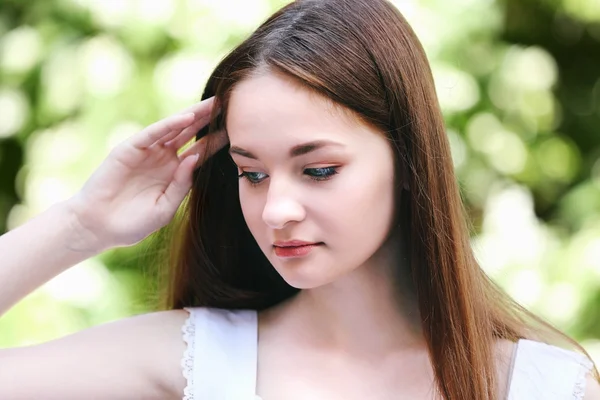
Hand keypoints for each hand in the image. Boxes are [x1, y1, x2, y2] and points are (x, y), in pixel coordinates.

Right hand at [67, 97, 227, 250]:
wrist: (99, 227)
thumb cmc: (133, 223)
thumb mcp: (165, 208)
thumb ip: (181, 185)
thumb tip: (195, 159)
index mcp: (175, 172)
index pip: (200, 151)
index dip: (216, 140)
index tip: (238, 130)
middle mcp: (162, 158)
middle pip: (190, 134)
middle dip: (207, 120)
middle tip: (228, 105)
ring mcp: (146, 152)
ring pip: (173, 128)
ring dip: (191, 115)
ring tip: (211, 104)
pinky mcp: (128, 149)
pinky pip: (151, 134)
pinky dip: (167, 125)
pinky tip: (185, 118)